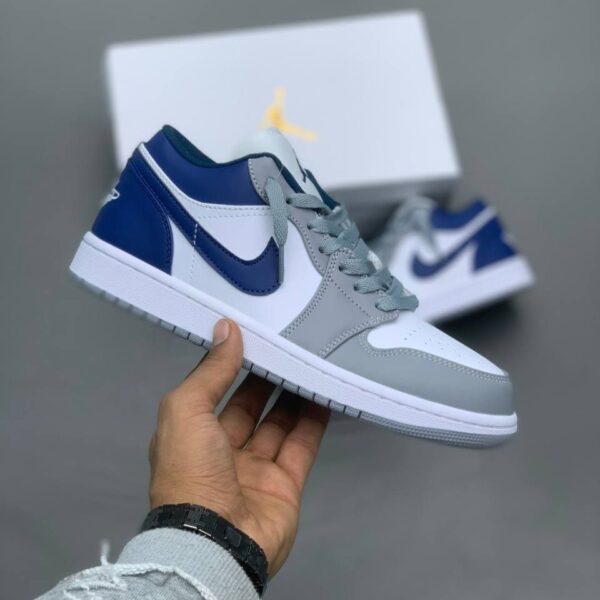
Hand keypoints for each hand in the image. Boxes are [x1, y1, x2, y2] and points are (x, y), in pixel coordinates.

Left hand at [149, 319, 329, 575]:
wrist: (217, 541)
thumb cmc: (191, 471)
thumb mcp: (186, 410)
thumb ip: (210, 371)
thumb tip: (226, 330)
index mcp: (192, 436)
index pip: (214, 392)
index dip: (231, 366)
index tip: (252, 338)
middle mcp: (222, 452)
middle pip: (248, 407)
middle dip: (266, 379)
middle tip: (286, 348)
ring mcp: (256, 469)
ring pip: (278, 425)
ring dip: (292, 396)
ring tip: (308, 364)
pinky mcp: (286, 484)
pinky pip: (302, 445)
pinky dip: (314, 421)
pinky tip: (324, 394)